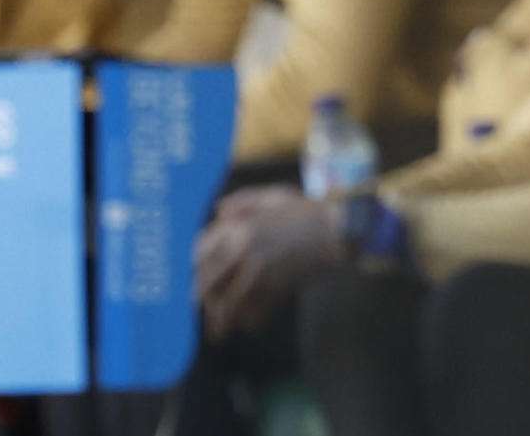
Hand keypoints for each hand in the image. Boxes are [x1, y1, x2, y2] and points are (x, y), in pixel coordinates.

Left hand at [194, 185, 341, 338]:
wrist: (339, 231)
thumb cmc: (305, 211)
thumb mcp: (270, 196)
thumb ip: (241, 202)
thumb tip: (219, 211)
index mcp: (239, 228)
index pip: (202, 250)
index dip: (194, 267)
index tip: (191, 278)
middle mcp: (245, 251)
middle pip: (211, 279)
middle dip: (202, 298)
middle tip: (196, 312)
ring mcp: (263, 271)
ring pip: (233, 300)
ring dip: (224, 317)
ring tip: (218, 332)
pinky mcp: (281, 286)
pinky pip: (260, 308)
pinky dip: (252, 319)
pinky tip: (248, 327)